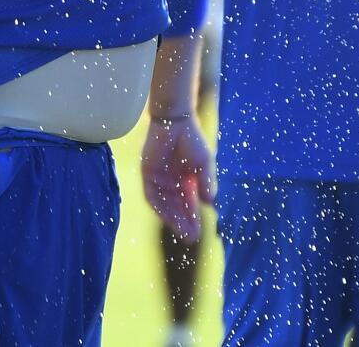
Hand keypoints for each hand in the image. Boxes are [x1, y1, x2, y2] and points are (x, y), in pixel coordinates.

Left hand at [141, 114, 213, 242]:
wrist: (175, 121)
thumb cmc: (192, 139)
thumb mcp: (204, 163)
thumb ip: (206, 182)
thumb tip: (210, 203)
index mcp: (186, 181)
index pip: (188, 205)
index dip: (192, 219)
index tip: (197, 234)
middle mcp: (172, 183)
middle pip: (176, 208)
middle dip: (183, 223)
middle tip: (189, 237)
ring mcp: (159, 179)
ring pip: (165, 205)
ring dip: (172, 218)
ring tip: (181, 230)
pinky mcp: (148, 174)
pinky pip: (152, 195)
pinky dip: (159, 206)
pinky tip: (167, 216)